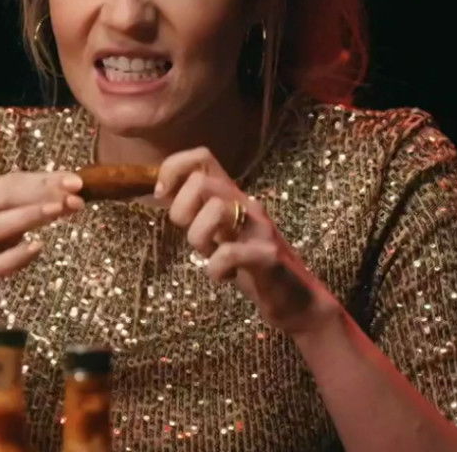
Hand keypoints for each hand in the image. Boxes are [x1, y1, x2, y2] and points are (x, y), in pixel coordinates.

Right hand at [0, 171, 84, 326]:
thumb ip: (19, 210)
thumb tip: (65, 193)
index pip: (6, 183)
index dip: (42, 179)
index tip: (74, 180)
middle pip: (0, 198)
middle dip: (41, 192)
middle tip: (75, 192)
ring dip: (27, 216)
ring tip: (58, 209)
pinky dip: (17, 255)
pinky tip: (37, 247)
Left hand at [155, 147, 341, 335]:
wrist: (297, 301)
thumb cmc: (249, 265)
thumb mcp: (217, 231)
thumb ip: (195, 211)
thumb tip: (159, 193)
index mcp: (230, 196)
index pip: (201, 157)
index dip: (174, 168)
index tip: (162, 197)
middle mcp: (246, 204)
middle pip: (200, 180)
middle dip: (181, 210)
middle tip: (193, 236)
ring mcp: (260, 228)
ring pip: (215, 209)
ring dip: (199, 238)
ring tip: (211, 255)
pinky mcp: (269, 256)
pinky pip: (229, 253)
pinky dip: (216, 269)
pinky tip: (223, 276)